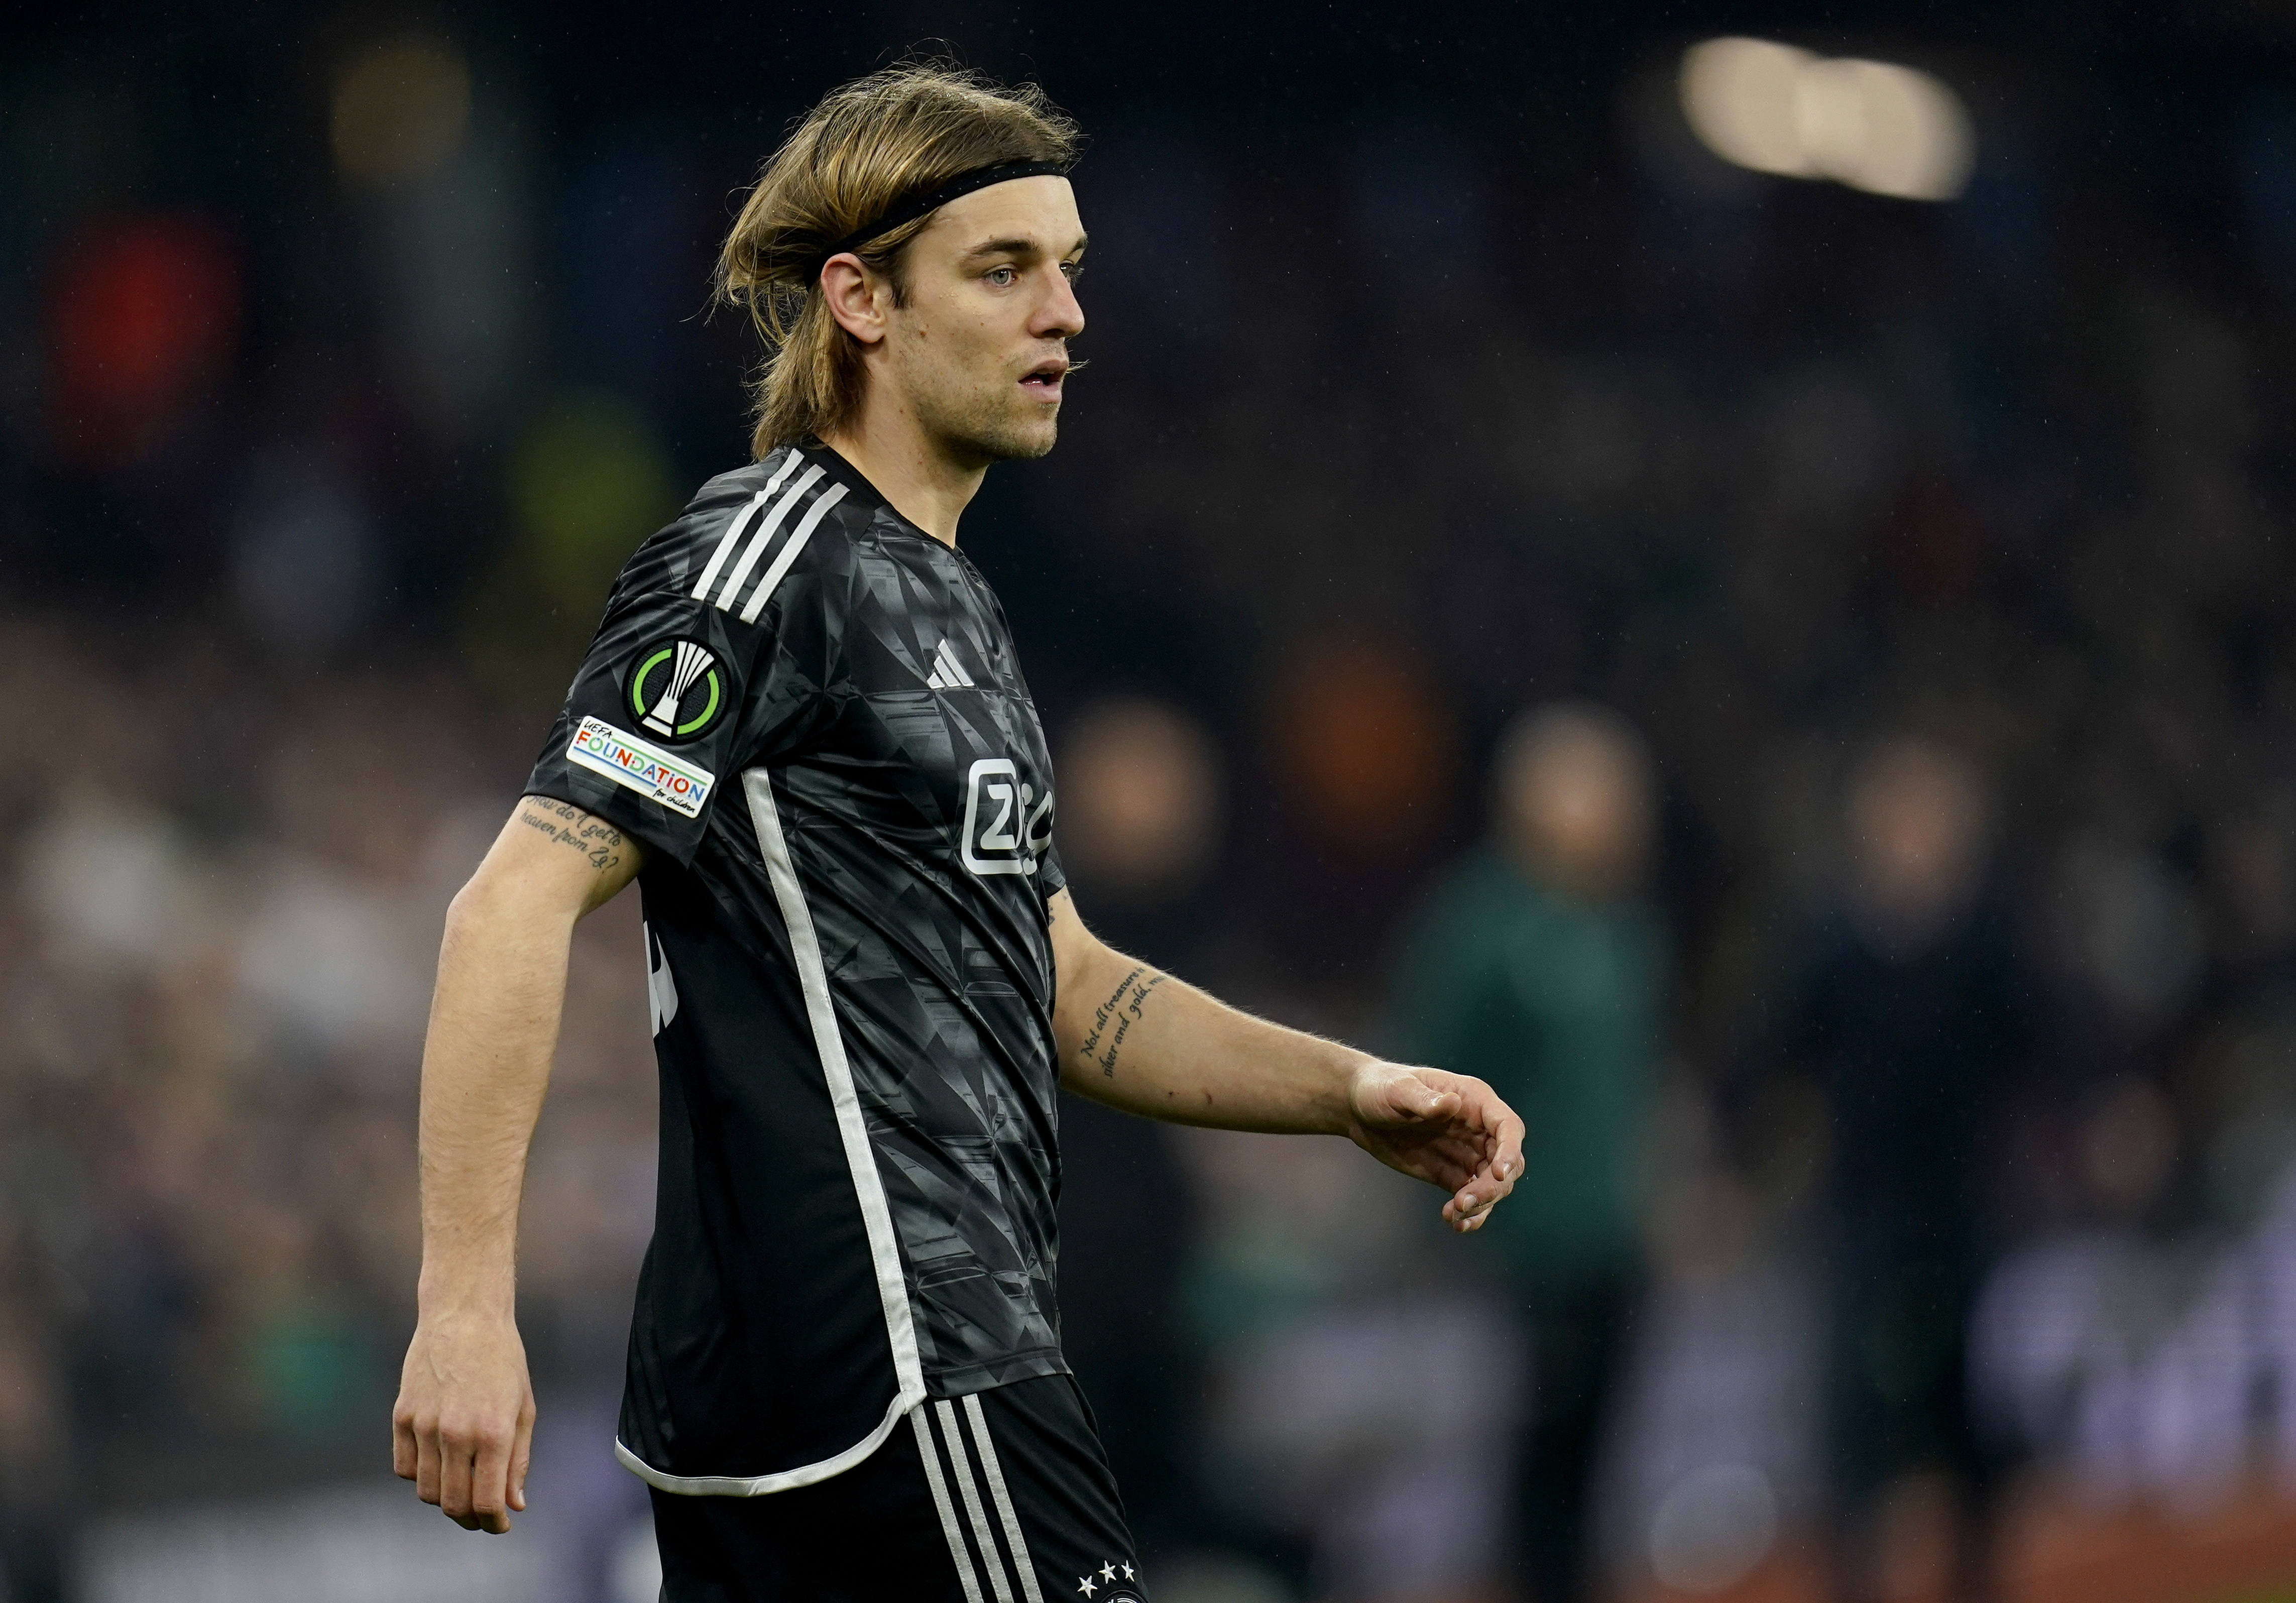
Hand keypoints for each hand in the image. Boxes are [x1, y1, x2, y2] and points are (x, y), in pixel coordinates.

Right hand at [392, 1312, 535, 1533]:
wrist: (464, 1316)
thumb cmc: (502, 1360)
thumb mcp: (523, 1408)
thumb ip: (519, 1460)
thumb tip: (514, 1504)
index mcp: (493, 1432)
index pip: (487, 1501)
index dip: (494, 1523)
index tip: (500, 1524)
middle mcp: (456, 1433)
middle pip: (453, 1504)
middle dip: (470, 1518)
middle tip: (481, 1515)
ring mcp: (424, 1425)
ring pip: (426, 1491)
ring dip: (444, 1500)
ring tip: (462, 1489)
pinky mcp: (402, 1416)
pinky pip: (405, 1467)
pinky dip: (420, 1476)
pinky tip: (438, 1465)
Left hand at [1344, 1061, 1523, 1232]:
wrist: (1359, 1109)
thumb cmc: (1380, 1088)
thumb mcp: (1399, 1089)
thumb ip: (1425, 1099)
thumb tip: (1451, 1103)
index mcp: (1473, 1100)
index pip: (1508, 1127)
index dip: (1509, 1151)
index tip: (1497, 1173)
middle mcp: (1477, 1128)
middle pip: (1506, 1162)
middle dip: (1493, 1186)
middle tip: (1464, 1202)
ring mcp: (1467, 1153)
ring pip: (1493, 1185)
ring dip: (1482, 1204)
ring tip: (1454, 1213)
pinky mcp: (1452, 1174)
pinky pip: (1472, 1197)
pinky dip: (1471, 1213)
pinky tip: (1455, 1223)